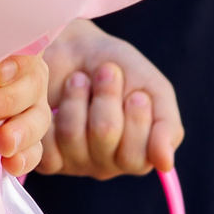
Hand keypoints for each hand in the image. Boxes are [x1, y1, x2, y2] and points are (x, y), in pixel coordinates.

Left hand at [0, 43, 52, 176]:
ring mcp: (28, 109)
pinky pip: (35, 151)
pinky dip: (26, 159)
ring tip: (1, 143)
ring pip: (38, 118)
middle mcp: (23, 75)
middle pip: (30, 85)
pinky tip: (10, 164)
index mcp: (2, 47)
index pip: (22, 47)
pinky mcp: (25, 141)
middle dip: (4, 100)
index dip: (15, 60)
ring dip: (22, 132)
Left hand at [35, 19, 182, 177]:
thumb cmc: (121, 68)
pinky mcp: (49, 156)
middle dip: (106, 96)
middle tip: (106, 72)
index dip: (136, 119)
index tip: (137, 93)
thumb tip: (166, 163)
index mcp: (139, 155)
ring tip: (79, 79)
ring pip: (72, 135)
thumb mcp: (154, 89)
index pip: (137, 157)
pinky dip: (53, 109)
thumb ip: (167, 125)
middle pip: (105, 137)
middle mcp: (109, 165)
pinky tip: (58, 98)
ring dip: (77, 95)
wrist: (77, 48)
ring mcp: (77, 162)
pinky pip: (47, 142)